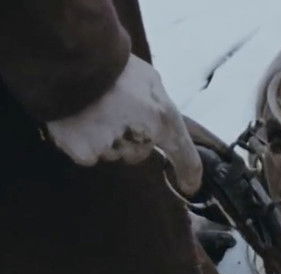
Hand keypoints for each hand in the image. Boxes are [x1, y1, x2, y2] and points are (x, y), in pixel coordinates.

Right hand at [45, 54, 201, 194]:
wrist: (71, 61)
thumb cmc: (113, 66)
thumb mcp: (149, 79)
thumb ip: (160, 104)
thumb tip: (164, 124)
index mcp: (162, 117)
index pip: (183, 154)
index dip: (189, 172)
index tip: (190, 186)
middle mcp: (140, 137)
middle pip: (138, 153)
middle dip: (131, 139)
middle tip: (116, 111)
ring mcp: (111, 147)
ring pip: (112, 153)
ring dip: (106, 139)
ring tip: (94, 111)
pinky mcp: (84, 152)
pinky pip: (88, 156)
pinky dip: (83, 142)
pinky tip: (78, 121)